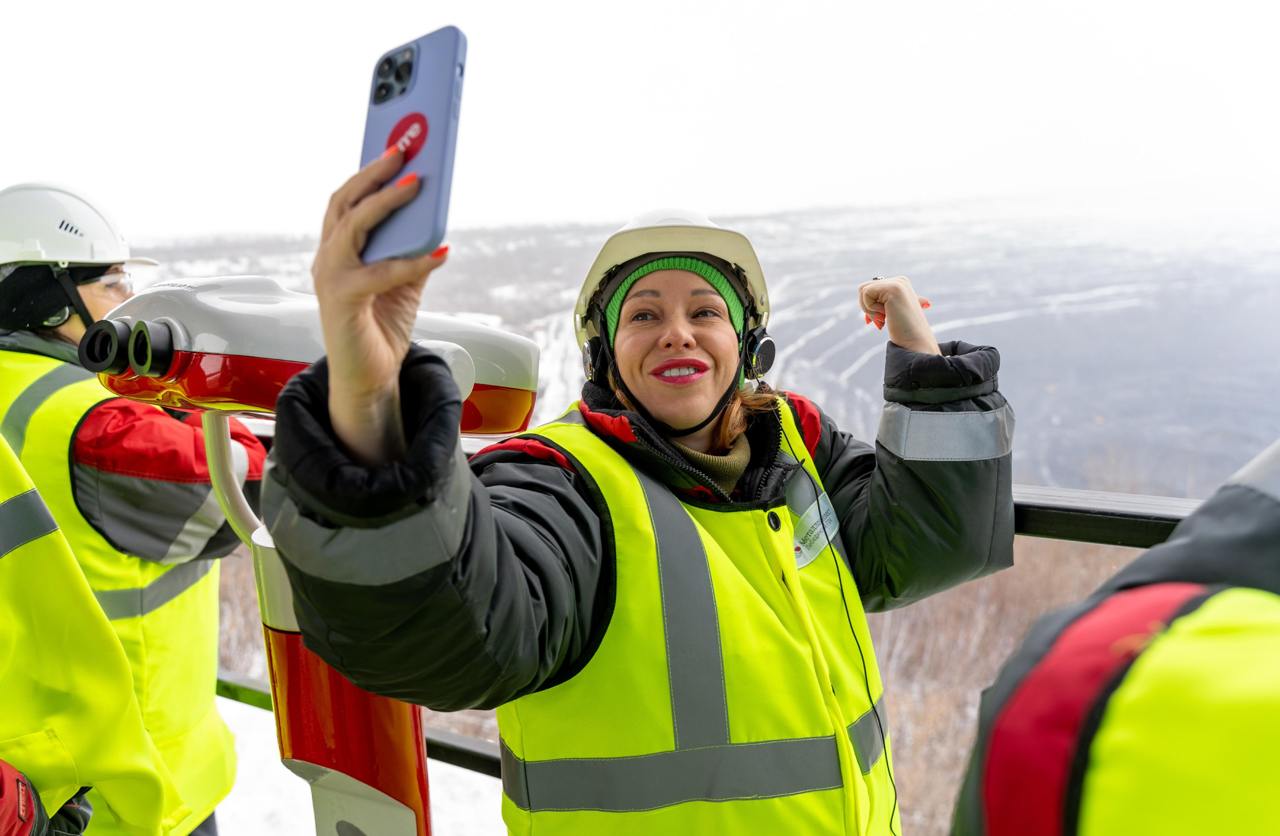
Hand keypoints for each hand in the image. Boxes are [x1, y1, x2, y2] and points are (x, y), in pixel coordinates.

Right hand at [312, 149, 448, 462]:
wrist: (370, 377)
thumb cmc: (380, 326)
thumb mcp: (403, 279)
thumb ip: (413, 248)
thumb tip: (436, 217)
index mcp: (338, 248)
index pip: (347, 197)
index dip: (369, 168)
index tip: (395, 140)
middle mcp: (327, 258)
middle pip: (344, 202)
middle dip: (374, 171)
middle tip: (404, 147)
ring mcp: (330, 278)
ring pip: (353, 227)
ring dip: (385, 202)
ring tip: (416, 184)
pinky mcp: (343, 303)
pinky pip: (379, 273)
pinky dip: (411, 262)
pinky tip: (440, 253)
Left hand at [858, 275, 940, 354]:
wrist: (915, 343)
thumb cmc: (904, 332)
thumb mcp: (890, 313)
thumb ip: (880, 304)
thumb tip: (866, 306)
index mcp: (901, 285)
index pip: (871, 290)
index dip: (869, 307)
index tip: (878, 322)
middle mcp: (900, 281)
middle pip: (864, 288)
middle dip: (868, 309)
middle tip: (882, 322)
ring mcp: (898, 283)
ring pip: (863, 290)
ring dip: (869, 310)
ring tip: (884, 319)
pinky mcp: (893, 288)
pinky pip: (866, 293)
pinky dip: (871, 309)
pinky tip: (886, 316)